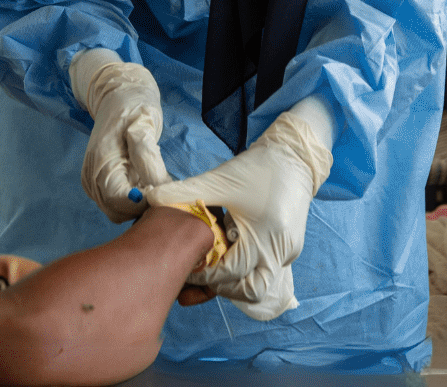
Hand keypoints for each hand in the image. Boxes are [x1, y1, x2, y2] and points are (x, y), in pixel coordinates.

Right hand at [72, 51, 171, 221]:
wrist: (117, 96)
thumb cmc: (134, 106)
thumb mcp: (145, 122)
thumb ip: (147, 154)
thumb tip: (155, 187)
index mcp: (101, 159)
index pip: (117, 199)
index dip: (141, 202)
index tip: (162, 192)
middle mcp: (92, 175)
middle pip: (117, 210)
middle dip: (142, 206)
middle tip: (164, 188)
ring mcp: (93, 182)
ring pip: (118, 211)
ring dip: (139, 205)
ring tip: (157, 182)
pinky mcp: (99, 185)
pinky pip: (117, 204)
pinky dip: (134, 201)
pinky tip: (147, 183)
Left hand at [144, 104, 333, 321]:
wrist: (295, 155)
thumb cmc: (258, 168)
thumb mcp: (220, 180)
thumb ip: (186, 192)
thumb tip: (151, 197)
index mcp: (264, 238)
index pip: (229, 273)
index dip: (203, 274)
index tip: (185, 267)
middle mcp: (280, 251)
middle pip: (249, 290)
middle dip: (222, 287)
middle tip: (201, 273)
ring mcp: (288, 252)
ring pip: (258, 282)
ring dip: (235, 279)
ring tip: (214, 263)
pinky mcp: (290, 247)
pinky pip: (265, 268)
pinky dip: (246, 267)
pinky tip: (229, 253)